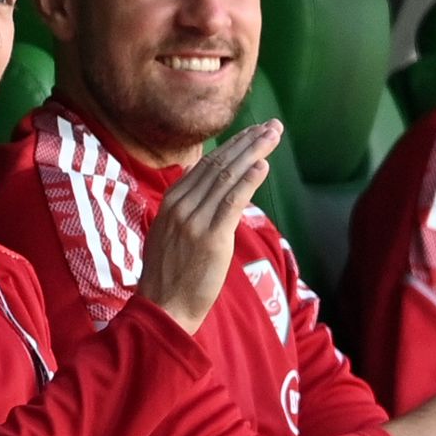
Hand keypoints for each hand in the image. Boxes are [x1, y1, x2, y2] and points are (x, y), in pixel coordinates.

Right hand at [139, 121, 281, 333]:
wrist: (163, 309)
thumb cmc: (169, 275)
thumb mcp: (167, 232)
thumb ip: (184, 205)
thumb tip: (198, 179)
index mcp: (171, 202)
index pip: (206, 165)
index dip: (232, 146)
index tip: (253, 132)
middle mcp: (181, 206)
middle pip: (219, 165)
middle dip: (248, 142)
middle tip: (272, 126)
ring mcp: (195, 221)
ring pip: (226, 178)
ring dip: (253, 153)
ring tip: (272, 136)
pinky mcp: (211, 239)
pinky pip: (231, 203)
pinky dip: (247, 181)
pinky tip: (262, 165)